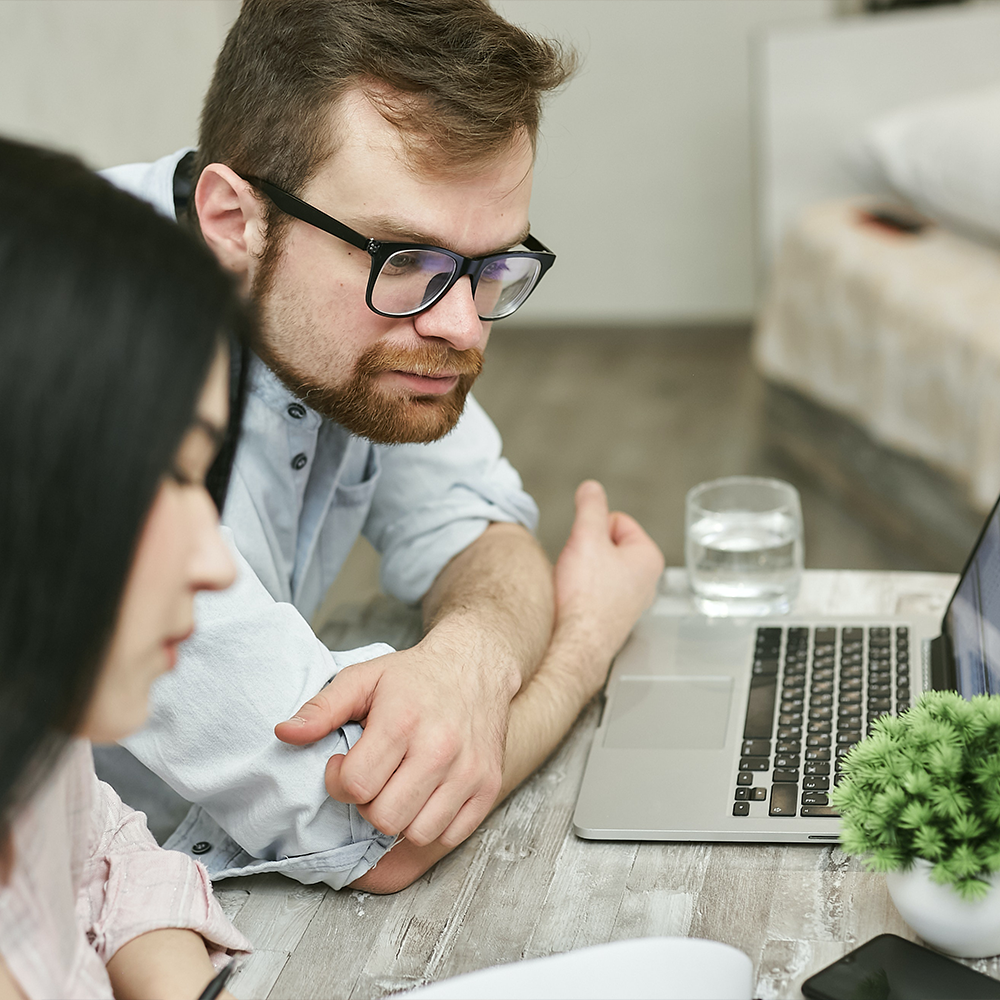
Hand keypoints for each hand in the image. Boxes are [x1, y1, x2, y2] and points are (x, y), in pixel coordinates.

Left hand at [274, 639, 508, 847]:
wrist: (474, 665)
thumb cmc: (413, 676)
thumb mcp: (363, 679)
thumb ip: (322, 708)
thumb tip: (284, 734)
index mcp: (403, 721)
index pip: (356, 786)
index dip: (340, 781)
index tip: (345, 765)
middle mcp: (440, 749)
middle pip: (385, 817)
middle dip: (368, 804)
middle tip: (373, 778)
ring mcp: (468, 771)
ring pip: (418, 833)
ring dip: (400, 818)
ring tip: (398, 787)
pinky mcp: (488, 786)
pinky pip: (451, 836)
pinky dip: (431, 826)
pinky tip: (422, 797)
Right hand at [552, 480, 664, 690]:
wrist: (574, 647)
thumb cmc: (585, 598)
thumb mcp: (586, 537)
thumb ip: (590, 507)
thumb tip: (591, 488)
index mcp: (648, 557)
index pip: (616, 520)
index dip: (593, 529)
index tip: (584, 550)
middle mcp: (646, 581)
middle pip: (607, 543)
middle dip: (588, 550)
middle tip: (578, 570)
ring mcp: (630, 601)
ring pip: (598, 567)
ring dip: (582, 571)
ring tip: (575, 588)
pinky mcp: (612, 617)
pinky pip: (593, 590)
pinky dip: (581, 592)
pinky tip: (574, 602)